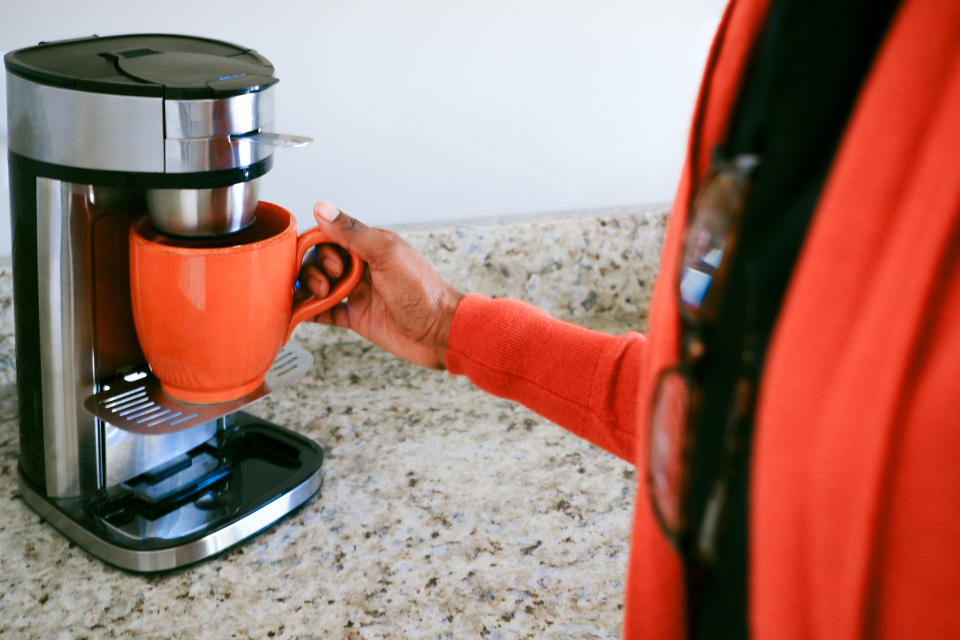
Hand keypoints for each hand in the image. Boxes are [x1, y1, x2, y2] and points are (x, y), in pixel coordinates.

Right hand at [298, 201, 464, 369]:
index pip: (330, 237)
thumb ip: (352, 232)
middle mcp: (361, 268)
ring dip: (311, 289)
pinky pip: (325, 313)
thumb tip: (322, 208)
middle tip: (329, 283)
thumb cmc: (423, 291)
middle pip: (320, 262)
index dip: (320, 246)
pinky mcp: (356, 317)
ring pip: (320, 286)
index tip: (327, 260)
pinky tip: (300, 313)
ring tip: (322, 297)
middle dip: (315, 270)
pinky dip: (310, 312)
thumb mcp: (386, 254)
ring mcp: (358, 293)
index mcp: (370, 247)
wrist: (440, 332)